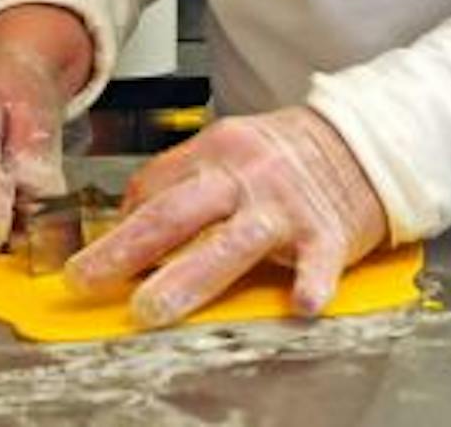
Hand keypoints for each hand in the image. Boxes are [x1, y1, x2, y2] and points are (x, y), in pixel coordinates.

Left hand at [64, 107, 386, 327]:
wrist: (363, 141)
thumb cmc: (288, 154)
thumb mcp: (231, 149)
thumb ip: (188, 181)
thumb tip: (130, 221)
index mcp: (216, 149)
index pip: (154, 186)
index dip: (120, 225)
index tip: (95, 257)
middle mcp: (245, 175)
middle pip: (176, 213)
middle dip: (125, 250)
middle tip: (87, 278)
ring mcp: (286, 205)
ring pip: (230, 243)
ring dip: (187, 278)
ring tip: (152, 308)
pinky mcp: (328, 232)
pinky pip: (318, 261)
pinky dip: (310, 282)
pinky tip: (300, 303)